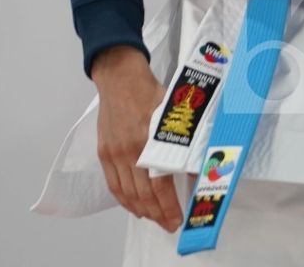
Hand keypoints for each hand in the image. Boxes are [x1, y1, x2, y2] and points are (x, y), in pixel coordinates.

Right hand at [90, 46, 181, 231]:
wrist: (120, 78)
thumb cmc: (151, 92)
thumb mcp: (175, 112)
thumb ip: (186, 140)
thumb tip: (199, 168)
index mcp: (149, 140)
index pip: (159, 185)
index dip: (169, 207)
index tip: (178, 220)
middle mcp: (129, 151)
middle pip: (143, 194)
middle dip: (158, 214)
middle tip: (169, 225)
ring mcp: (114, 153)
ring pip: (127, 194)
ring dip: (142, 211)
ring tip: (155, 219)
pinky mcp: (104, 153)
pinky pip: (113, 185)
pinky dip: (124, 200)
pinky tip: (135, 207)